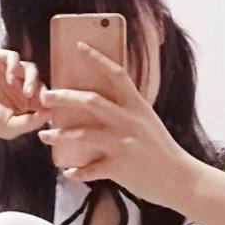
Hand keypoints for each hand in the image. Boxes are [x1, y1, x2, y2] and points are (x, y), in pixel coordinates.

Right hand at [0, 49, 50, 139]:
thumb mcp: (10, 127)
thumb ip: (32, 121)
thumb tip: (52, 113)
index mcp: (23, 103)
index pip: (44, 98)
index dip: (49, 100)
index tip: (49, 106)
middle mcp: (18, 86)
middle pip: (40, 82)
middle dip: (41, 90)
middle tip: (34, 98)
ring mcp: (8, 71)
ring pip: (30, 68)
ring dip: (31, 79)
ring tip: (24, 91)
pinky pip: (13, 57)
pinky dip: (14, 65)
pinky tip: (9, 78)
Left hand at [36, 41, 191, 203]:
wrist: (180, 179)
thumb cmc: (162, 150)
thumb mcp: (148, 122)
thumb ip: (128, 112)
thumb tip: (102, 103)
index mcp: (138, 107)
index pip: (117, 75)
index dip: (97, 58)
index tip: (79, 46)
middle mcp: (129, 121)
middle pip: (91, 101)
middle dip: (64, 97)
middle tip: (46, 95)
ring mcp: (123, 144)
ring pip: (83, 134)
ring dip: (60, 135)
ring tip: (45, 135)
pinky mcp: (119, 167)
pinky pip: (90, 169)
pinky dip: (77, 171)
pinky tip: (68, 171)